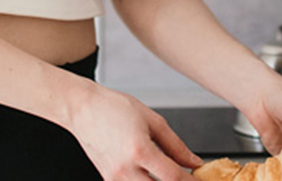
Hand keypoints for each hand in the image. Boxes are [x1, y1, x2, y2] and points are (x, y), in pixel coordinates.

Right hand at [67, 84, 202, 180]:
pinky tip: (152, 176)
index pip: (173, 177)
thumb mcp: (152, 120)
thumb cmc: (113, 108)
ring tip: (171, 176)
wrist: (82, 109)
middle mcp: (125, 169)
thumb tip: (193, 162)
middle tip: (187, 179)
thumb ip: (176, 145)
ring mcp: (114, 178)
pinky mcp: (108, 180)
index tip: (199, 179)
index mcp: (140, 151)